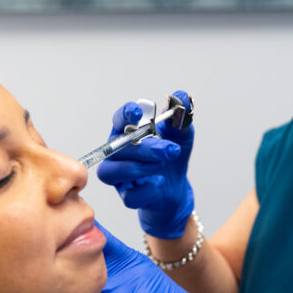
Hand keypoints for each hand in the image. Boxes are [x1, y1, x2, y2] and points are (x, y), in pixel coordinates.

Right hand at [96, 92, 193, 238]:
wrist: (177, 187)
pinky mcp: (128, 197)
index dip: (125, 115)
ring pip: (111, 172)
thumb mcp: (181, 135)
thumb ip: (180, 118)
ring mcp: (119, 176)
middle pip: (118, 146)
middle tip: (170, 150)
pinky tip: (159, 183)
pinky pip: (129, 196)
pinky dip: (147, 189)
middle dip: (146, 148)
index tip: (137, 113)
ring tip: (161, 166)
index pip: (119, 119)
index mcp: (127, 132)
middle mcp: (117, 152)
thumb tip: (181, 96)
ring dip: (140, 167)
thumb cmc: (171, 157)